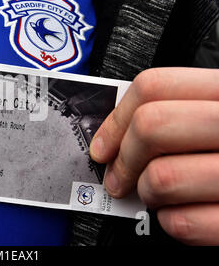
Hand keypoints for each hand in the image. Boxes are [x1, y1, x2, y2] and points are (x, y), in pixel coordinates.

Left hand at [90, 68, 218, 244]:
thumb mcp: (217, 116)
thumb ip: (179, 115)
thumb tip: (115, 137)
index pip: (155, 86)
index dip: (116, 119)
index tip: (103, 146)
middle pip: (152, 126)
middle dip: (124, 159)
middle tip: (119, 177)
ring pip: (162, 177)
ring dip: (148, 194)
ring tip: (159, 196)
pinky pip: (185, 223)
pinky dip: (172, 223)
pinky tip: (184, 214)